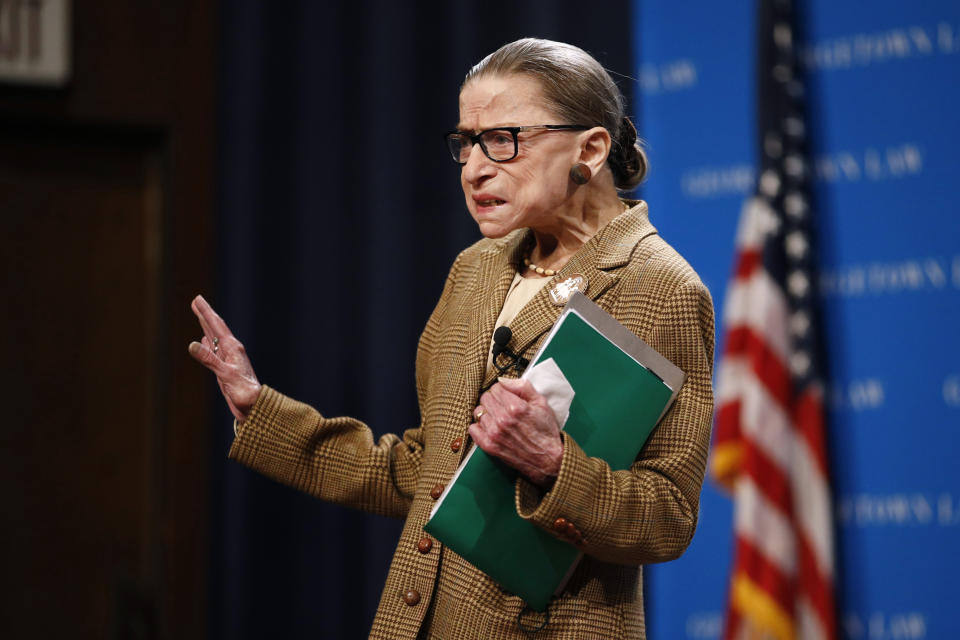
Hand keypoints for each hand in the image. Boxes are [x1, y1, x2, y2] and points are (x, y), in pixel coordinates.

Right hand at [187, 295, 260, 421]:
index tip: (197, 299)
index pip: (216, 325)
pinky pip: (214, 350)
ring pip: (214, 338)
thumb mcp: (225, 374)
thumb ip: (209, 359)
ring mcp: (228, 359)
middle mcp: (231, 350)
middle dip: (205, 314)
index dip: (206, 312)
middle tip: (196, 301)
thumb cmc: (244, 391)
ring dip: (206, 326)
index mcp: (233, 348)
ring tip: (200, 315)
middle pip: (215, 328)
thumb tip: (193, 343)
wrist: (253, 406)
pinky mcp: (225, 368)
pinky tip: (204, 339)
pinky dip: (207, 342)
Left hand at [468, 377, 563, 487]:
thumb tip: (504, 380)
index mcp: (516, 407)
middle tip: (503, 405)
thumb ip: (523, 387)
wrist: (547, 459)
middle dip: (493, 399)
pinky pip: (473, 429)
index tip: (507, 395)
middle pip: (485, 398)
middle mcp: (503, 419)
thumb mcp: (541, 403)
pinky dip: (478, 426)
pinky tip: (489, 427)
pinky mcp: (490, 446)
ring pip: (478, 412)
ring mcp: (494, 433)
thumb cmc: (546, 432)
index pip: (496, 388)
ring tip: (498, 417)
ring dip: (487, 412)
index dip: (502, 390)